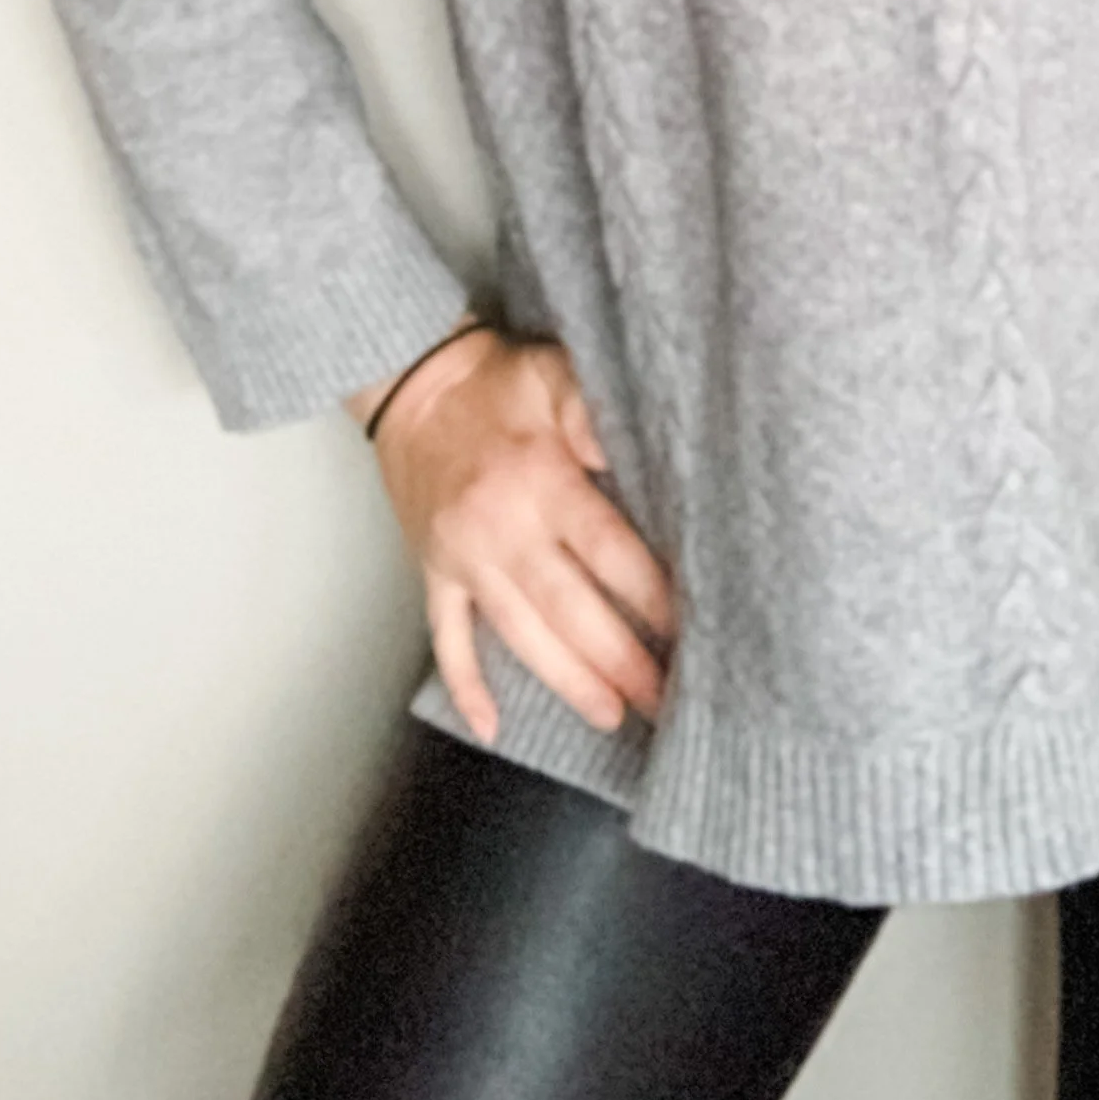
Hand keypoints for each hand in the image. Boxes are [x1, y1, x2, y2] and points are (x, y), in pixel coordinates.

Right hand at [363, 328, 680, 744]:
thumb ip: (595, 412)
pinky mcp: (433, 571)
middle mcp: (502, 528)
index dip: (648, 594)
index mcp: (541, 480)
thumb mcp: (554, 374)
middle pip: (568, 608)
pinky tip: (490, 725)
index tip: (685, 630)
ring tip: (610, 715)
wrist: (413, 381)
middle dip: (618, 659)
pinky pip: (446, 636)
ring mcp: (464, 557)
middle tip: (663, 700)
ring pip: (519, 633)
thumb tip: (635, 454)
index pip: (606, 550)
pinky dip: (466, 682)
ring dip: (566, 679)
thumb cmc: (497, 381)